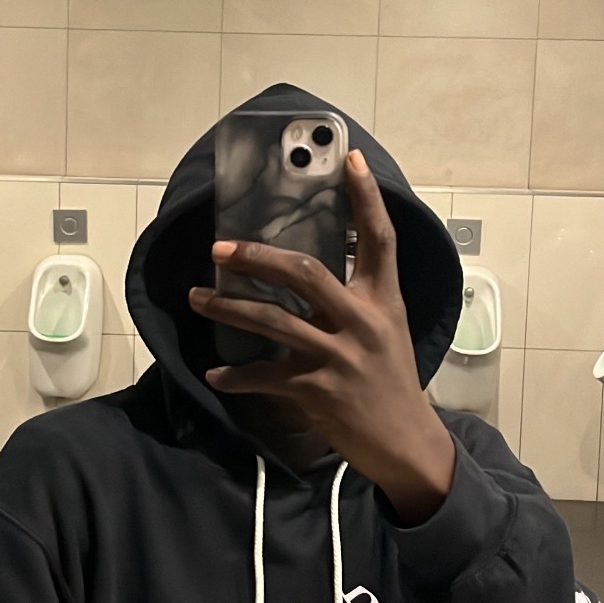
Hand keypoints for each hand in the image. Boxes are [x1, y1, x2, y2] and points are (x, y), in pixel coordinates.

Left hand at [189, 150, 455, 523]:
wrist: (406, 443)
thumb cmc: (390, 381)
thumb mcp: (387, 330)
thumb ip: (357, 298)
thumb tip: (311, 270)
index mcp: (383, 300)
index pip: (379, 238)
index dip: (366, 197)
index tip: (349, 159)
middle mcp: (362, 322)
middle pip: (304, 273)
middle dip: (256, 258)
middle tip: (219, 249)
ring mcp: (338, 357)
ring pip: (272, 322)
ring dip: (227, 308)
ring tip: (196, 298)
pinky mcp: (317, 391)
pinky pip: (264, 376)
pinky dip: (235, 376)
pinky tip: (214, 374)